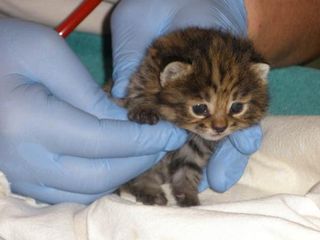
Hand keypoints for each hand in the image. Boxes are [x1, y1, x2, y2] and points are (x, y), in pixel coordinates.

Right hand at [0, 19, 186, 203]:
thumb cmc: (4, 48)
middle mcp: (24, 160)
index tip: (172, 132)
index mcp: (29, 122)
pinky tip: (117, 162)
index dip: (145, 140)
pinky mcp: (23, 179)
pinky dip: (102, 181)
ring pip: (89, 191)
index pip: (105, 142)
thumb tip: (126, 123)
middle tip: (165, 142)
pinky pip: (71, 193)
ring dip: (125, 173)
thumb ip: (90, 93)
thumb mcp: (48, 54)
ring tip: (146, 151)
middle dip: (142, 159)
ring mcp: (21, 176)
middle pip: (102, 174)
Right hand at [111, 0, 260, 191]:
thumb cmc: (162, 8)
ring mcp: (203, 109)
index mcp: (145, 96)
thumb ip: (129, 58)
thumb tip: (121, 96)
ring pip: (207, 144)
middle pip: (172, 146)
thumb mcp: (137, 25)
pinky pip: (238, 128)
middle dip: (178, 169)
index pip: (138, 130)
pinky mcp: (232, 103)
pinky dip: (241, 141)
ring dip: (211, 164)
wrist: (204, 0)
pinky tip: (240, 151)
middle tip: (181, 190)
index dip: (138, 148)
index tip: (141, 160)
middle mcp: (172, 110)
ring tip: (215, 180)